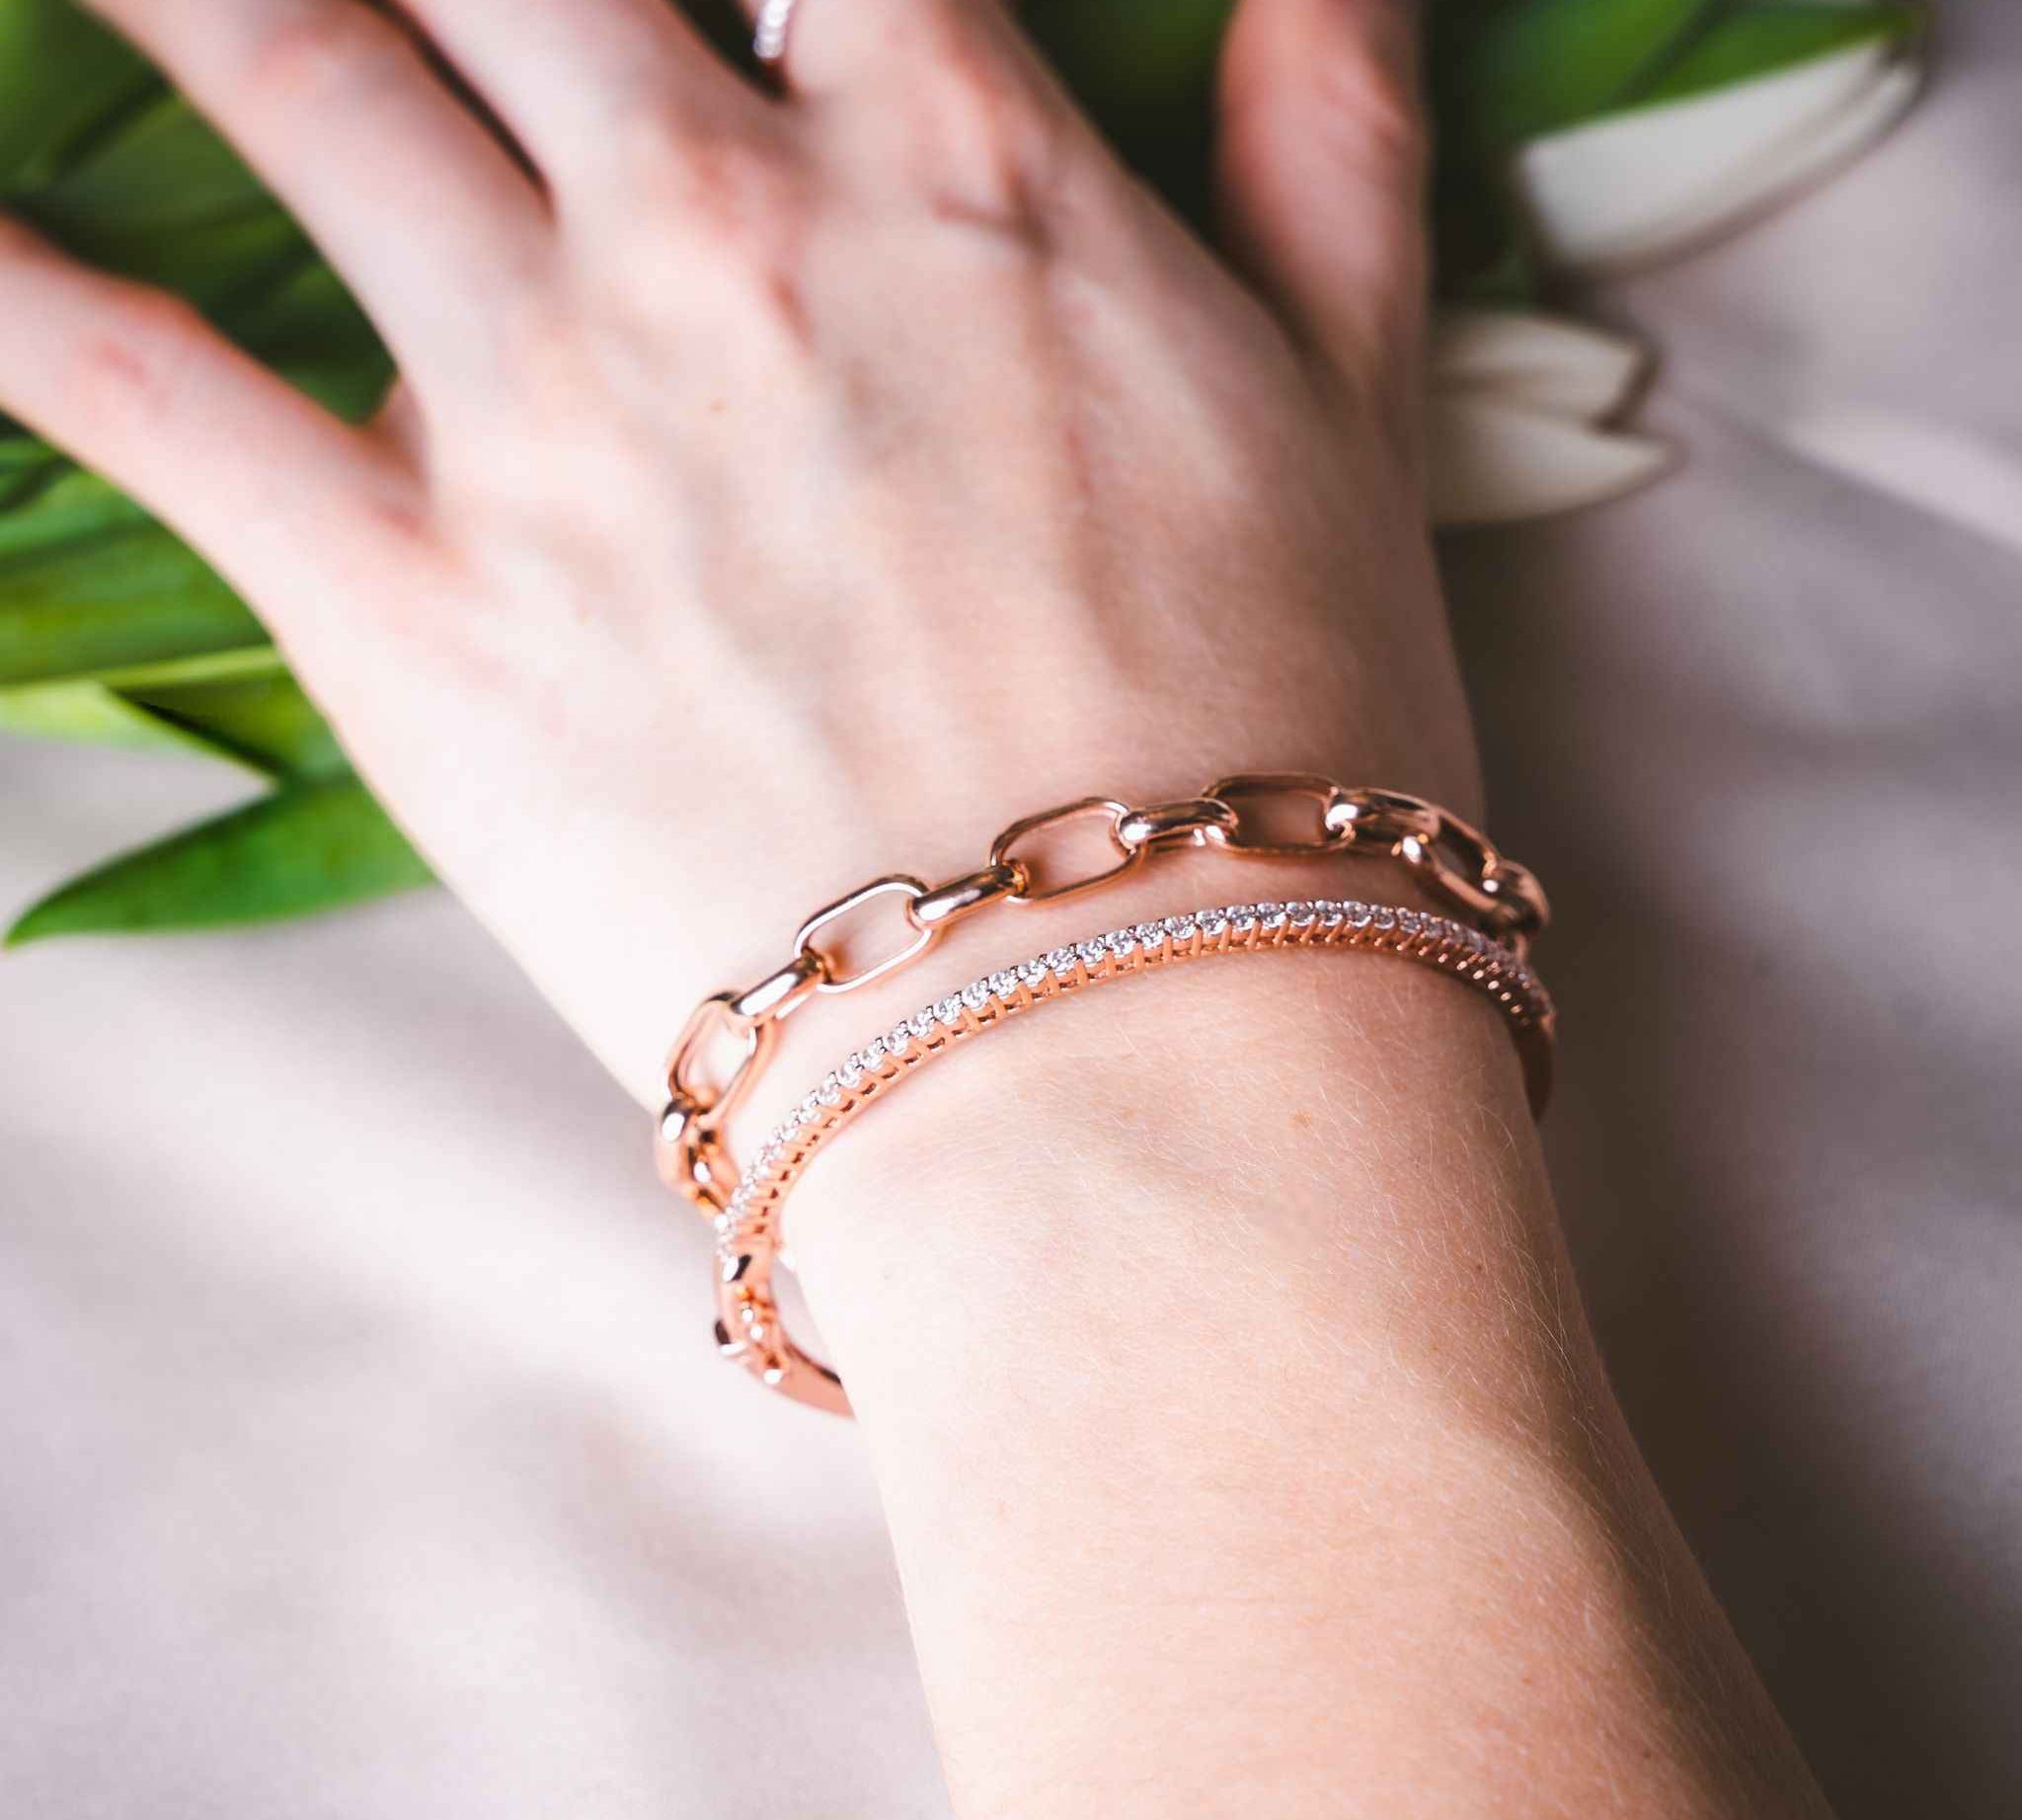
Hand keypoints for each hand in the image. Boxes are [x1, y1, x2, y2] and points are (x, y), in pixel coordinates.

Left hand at [0, 0, 1466, 1104]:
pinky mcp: (404, 607)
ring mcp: (544, 404)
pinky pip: (138, 385)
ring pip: (295, 70)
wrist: (1135, 1060)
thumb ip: (1326, 156)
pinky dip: (11, 278)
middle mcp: (724, 229)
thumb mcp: (1352, 429)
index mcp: (959, 170)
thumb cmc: (1273, 759)